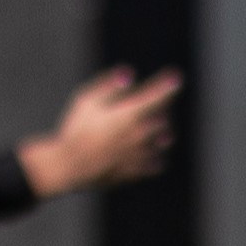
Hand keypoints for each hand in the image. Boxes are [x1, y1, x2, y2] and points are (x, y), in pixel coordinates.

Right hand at [18, 67, 181, 198]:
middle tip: (150, 106)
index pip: (158, 97)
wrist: (69, 167)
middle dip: (160, 110)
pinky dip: (156, 155)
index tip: (175, 78)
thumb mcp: (85, 101)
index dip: (168, 86)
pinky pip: (157, 162)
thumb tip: (127, 74)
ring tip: (152, 128)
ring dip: (161, 132)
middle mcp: (141, 134)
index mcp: (130, 115)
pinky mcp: (137, 171)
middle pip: (164, 118)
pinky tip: (147, 152)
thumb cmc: (75, 131)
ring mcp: (141, 154)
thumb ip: (108, 86)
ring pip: (163, 141)